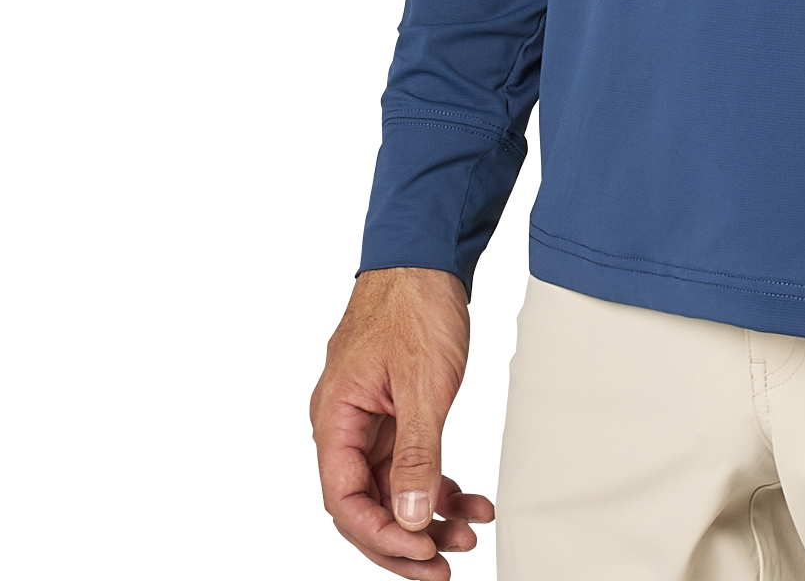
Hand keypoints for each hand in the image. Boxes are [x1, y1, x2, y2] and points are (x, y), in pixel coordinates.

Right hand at [309, 266, 495, 577]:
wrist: (428, 255)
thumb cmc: (416, 305)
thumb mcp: (423, 384)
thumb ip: (418, 453)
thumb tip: (412, 516)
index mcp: (335, 419)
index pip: (346, 500)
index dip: (382, 535)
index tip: (423, 552)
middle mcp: (345, 425)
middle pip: (367, 503)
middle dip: (406, 538)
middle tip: (446, 564)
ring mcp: (370, 419)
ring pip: (393, 486)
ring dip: (428, 514)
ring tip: (469, 533)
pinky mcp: (395, 411)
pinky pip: (410, 462)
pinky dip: (437, 482)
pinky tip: (469, 498)